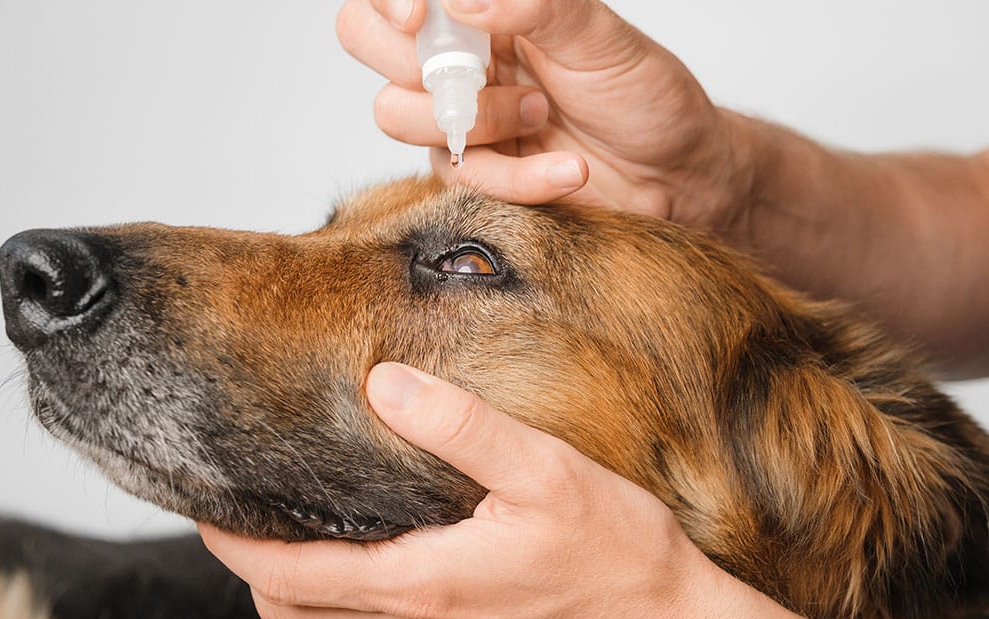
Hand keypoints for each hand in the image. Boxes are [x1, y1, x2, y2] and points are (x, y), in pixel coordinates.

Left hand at [199, 362, 754, 618]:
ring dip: (297, 579)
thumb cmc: (619, 558)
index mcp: (423, 586)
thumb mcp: (545, 475)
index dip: (233, 543)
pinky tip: (373, 548)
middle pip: (290, 609)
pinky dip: (345, 594)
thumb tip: (387, 385)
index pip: (286, 575)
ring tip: (295, 520)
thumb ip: (462, 428)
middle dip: (252, 562)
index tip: (208, 501)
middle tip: (242, 506)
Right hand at [336, 0, 756, 232]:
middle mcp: (460, 56)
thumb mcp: (600, 39)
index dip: (387, 2)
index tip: (418, 18)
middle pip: (367, 41)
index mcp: (484, 10)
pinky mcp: (474, 174)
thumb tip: (460, 0)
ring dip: (476, 118)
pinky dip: (516, 178)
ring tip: (543, 114)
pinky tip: (567, 171)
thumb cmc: (643, 97)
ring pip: (396, 113)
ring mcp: (460, 116)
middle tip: (478, 71)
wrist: (674, 176)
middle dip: (413, 61)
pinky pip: (457, 176)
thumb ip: (535, 5)